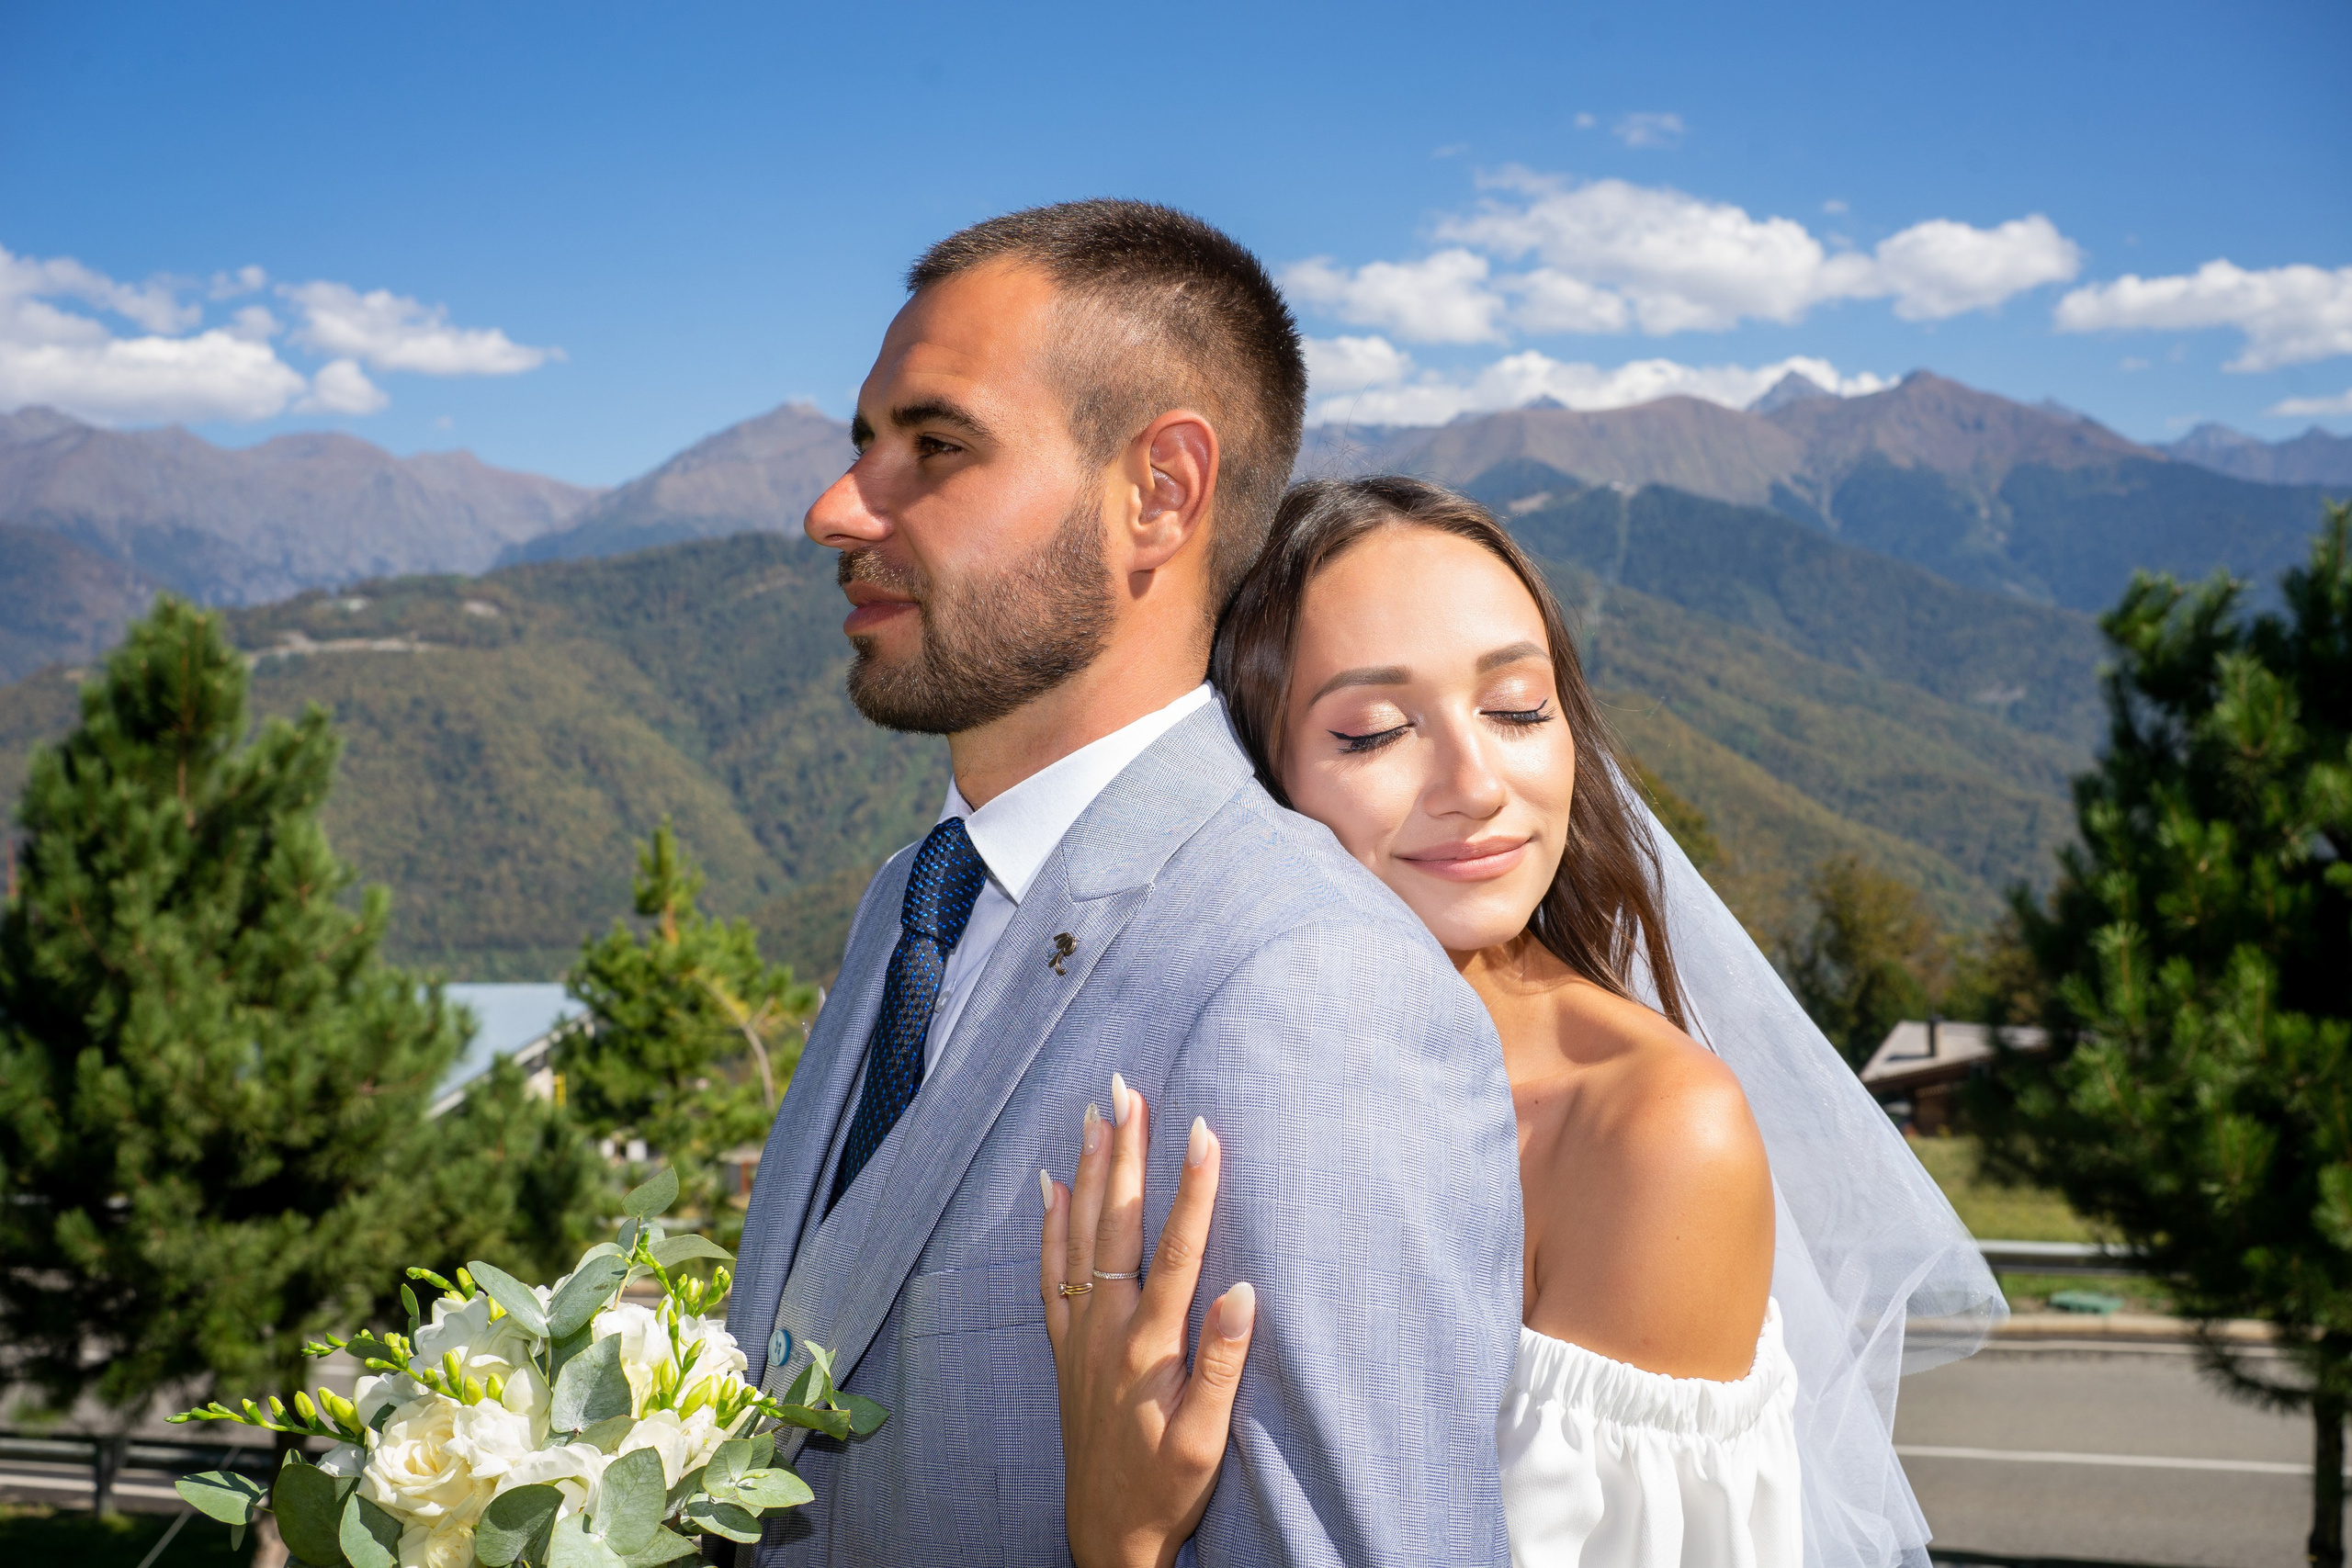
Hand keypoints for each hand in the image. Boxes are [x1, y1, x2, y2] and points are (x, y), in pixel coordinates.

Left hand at [1040, 1075, 1255, 1567]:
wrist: (1108, 1535)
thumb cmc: (1167, 1488)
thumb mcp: (1208, 1439)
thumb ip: (1224, 1363)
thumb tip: (1245, 1289)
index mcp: (1149, 1346)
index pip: (1177, 1250)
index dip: (1193, 1187)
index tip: (1203, 1128)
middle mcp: (1106, 1329)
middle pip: (1117, 1224)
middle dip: (1125, 1153)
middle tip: (1127, 1090)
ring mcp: (1079, 1335)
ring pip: (1080, 1236)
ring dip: (1088, 1172)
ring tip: (1094, 1115)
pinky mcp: (1064, 1349)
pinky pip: (1050, 1272)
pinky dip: (1050, 1225)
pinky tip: (1050, 1186)